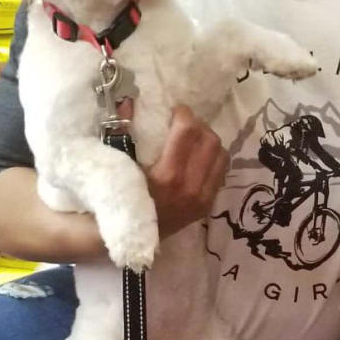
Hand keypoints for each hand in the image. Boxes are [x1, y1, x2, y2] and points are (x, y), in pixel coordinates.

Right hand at [132, 102, 228, 238]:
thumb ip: (123, 131)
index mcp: (168, 175)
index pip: (188, 131)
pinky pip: (221, 172)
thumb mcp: (118, 165)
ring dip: (208, 141)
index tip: (174, 111)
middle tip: (184, 124)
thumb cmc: (119, 199)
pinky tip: (198, 158)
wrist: (129, 238)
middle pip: (210, 139)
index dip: (183, 114)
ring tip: (193, 139)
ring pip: (221, 154)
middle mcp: (190, 187)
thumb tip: (128, 100)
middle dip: (198, 125)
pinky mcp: (207, 205)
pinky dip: (212, 159)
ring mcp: (202, 198)